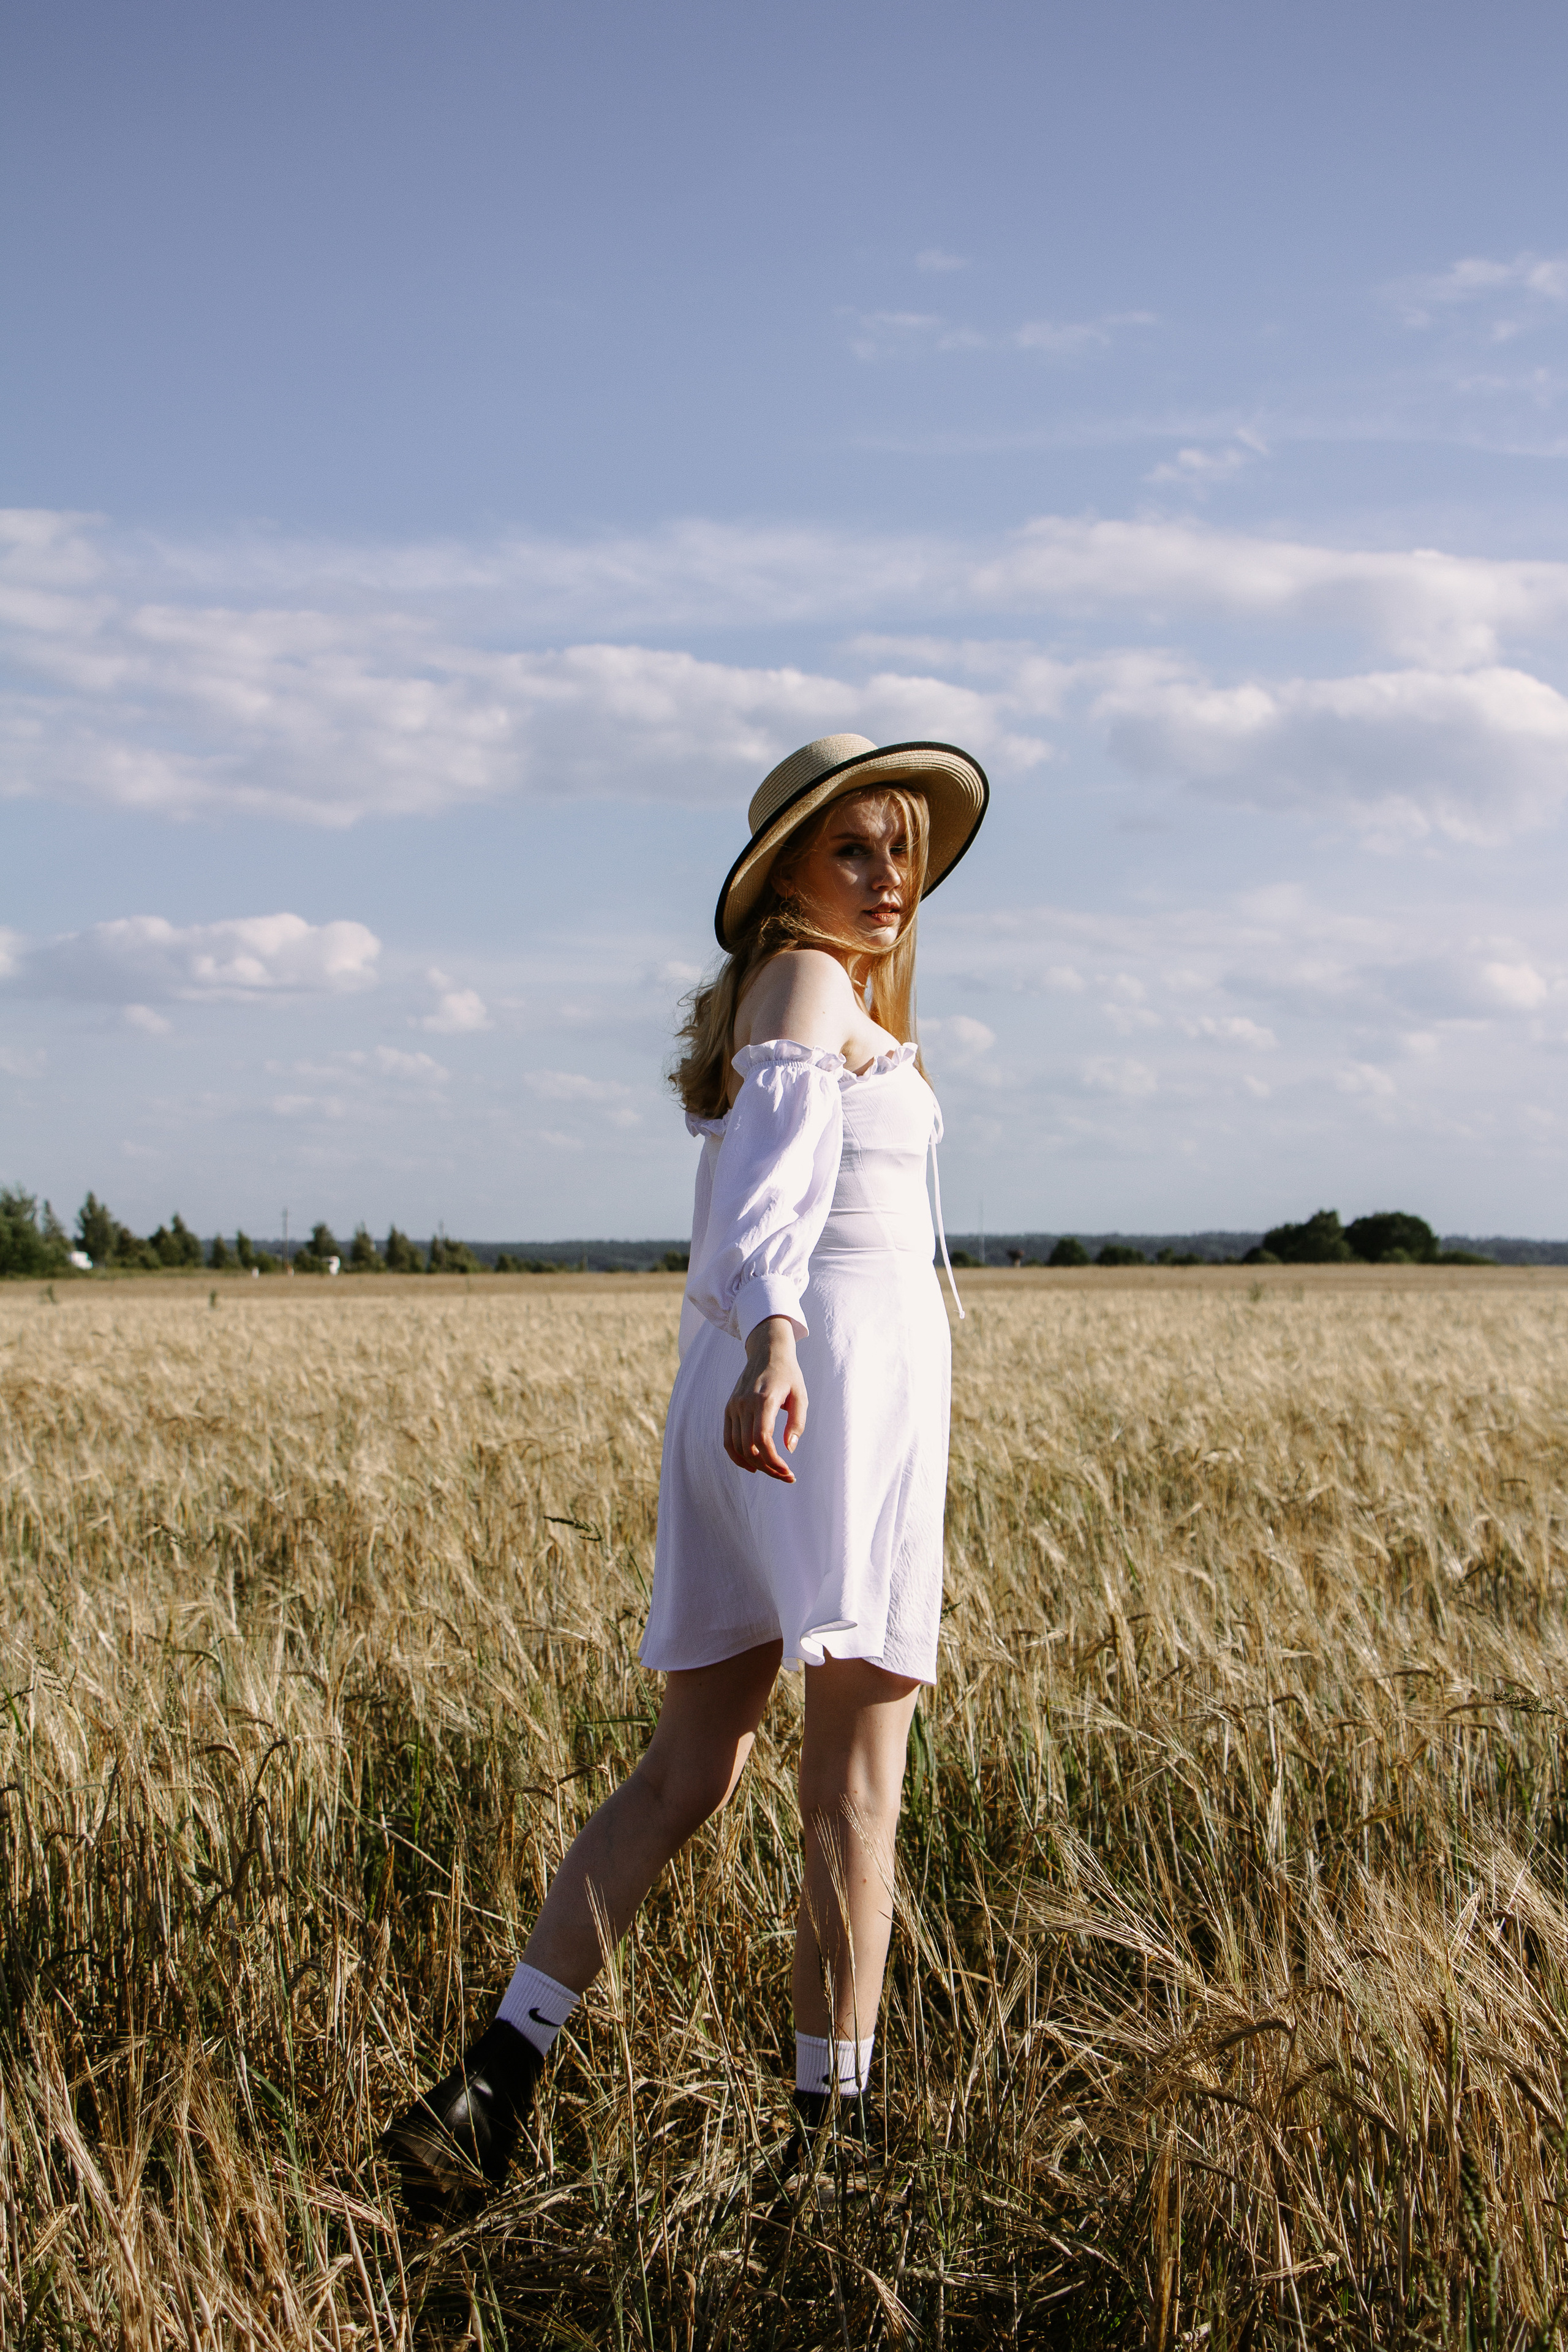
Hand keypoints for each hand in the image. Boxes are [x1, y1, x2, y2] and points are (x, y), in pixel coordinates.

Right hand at [724, 1318, 806, 1480]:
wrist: (767, 1352)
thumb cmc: (789, 1375)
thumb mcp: (801, 1396)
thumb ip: (797, 1423)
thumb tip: (788, 1449)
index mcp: (764, 1400)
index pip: (762, 1440)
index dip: (774, 1461)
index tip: (788, 1471)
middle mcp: (744, 1404)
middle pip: (750, 1448)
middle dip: (768, 1467)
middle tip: (785, 1475)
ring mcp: (733, 1406)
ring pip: (737, 1447)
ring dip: (754, 1465)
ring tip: (772, 1471)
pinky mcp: (729, 1408)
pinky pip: (727, 1440)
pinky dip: (737, 1456)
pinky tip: (752, 1465)